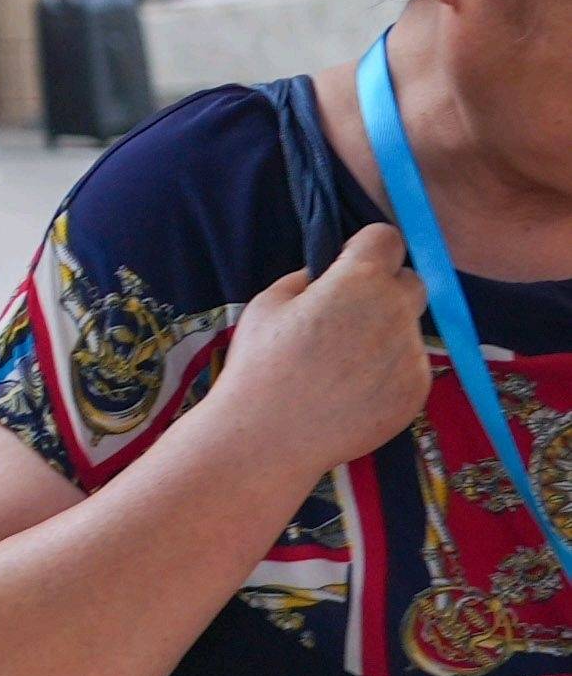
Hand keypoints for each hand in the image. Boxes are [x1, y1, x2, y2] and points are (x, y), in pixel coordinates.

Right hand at [206, 224, 431, 493]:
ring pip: (408, 329)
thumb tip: (328, 278)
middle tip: (346, 317)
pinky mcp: (417, 390)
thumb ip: (308, 281)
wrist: (268, 438)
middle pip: (412, 282)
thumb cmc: (259, 366)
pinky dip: (386, 375)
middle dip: (386, 290)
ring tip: (339, 367)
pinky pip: (408, 368)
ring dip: (383, 336)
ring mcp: (411, 353)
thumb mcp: (266, 305)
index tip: (347, 265)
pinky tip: (349, 393)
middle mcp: (396, 311)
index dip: (366, 248)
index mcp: (359, 281)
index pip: (387, 238)